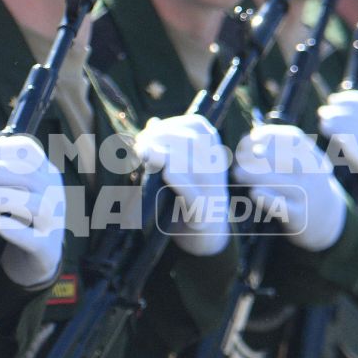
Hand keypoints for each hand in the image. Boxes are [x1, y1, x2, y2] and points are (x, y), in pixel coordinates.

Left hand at [0, 134, 65, 288]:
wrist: (36, 260)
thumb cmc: (19, 220)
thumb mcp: (12, 192)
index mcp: (45, 174)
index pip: (28, 150)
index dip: (0, 149)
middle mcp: (53, 194)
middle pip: (29, 175)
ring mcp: (53, 222)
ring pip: (34, 204)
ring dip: (3, 197)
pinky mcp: (47, 249)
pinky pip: (34, 239)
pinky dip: (16, 231)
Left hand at [134, 114, 229, 255]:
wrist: (202, 234)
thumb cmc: (183, 192)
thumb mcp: (180, 164)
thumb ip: (168, 143)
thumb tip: (152, 123)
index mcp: (214, 151)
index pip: (196, 126)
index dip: (168, 126)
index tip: (147, 133)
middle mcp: (218, 169)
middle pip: (192, 143)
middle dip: (161, 140)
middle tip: (140, 146)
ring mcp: (213, 192)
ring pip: (193, 166)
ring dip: (165, 157)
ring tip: (144, 156)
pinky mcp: (203, 214)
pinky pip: (192, 194)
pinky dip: (179, 181)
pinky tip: (165, 172)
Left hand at [233, 124, 347, 251]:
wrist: (327, 218)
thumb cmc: (303, 184)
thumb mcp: (304, 163)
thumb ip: (283, 149)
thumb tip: (249, 137)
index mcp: (313, 157)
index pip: (295, 139)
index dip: (270, 135)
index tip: (251, 137)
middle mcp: (312, 175)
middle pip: (286, 160)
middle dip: (260, 155)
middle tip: (239, 155)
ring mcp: (307, 196)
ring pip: (281, 183)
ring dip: (256, 176)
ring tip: (237, 173)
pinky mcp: (299, 216)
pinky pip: (283, 207)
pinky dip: (268, 199)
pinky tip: (253, 192)